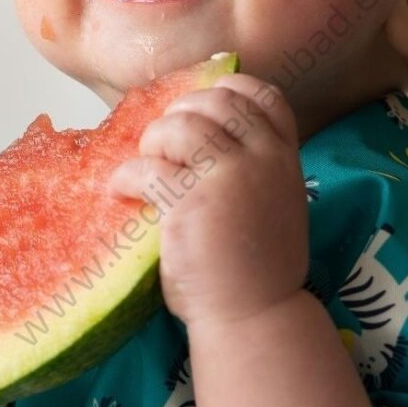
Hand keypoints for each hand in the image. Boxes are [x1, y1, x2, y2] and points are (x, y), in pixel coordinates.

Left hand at [107, 74, 308, 328]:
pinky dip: (127, 175)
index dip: (228, 91)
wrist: (255, 315)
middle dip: (181, 113)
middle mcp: (261, 159)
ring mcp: (227, 177)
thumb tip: (205, 136)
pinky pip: (147, 167)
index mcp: (284, 158)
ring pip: (179, 126)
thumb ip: (256, 168)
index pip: (263, 95)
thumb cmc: (257, 268)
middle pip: (215, 102)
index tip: (202, 108)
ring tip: (146, 164)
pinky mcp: (189, 202)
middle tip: (163, 142)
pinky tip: (123, 190)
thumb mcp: (276, 204)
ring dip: (153, 140)